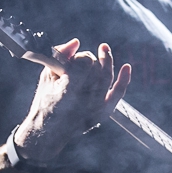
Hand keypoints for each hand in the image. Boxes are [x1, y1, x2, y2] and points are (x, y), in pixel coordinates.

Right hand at [13, 38, 130, 162]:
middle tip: (81, 62)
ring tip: (104, 51)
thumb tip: (76, 42)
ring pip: (107, 76)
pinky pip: (117, 93)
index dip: (80, 56)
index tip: (73, 59)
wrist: (48, 131)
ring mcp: (96, 106)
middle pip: (96, 67)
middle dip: (90, 60)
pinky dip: (124, 79)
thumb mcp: (47, 75)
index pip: (85, 61)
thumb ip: (60, 55)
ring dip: (106, 62)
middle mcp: (85, 98)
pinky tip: (127, 67)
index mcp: (68, 88)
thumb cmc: (45, 101)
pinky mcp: (103, 112)